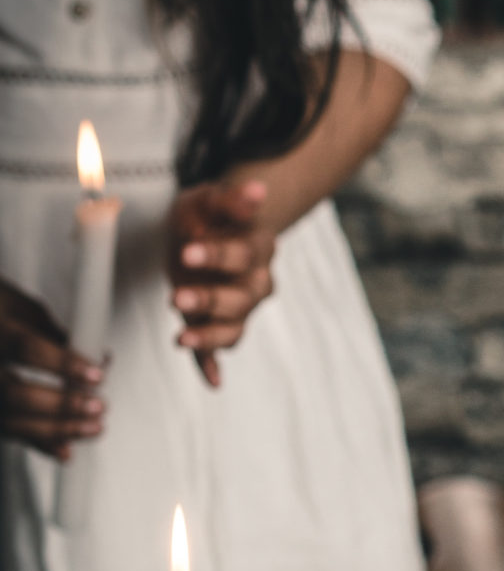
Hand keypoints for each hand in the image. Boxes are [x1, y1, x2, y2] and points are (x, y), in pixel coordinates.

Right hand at [0, 276, 104, 459]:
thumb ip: (52, 331)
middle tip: (98, 406)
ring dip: (56, 431)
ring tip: (93, 428)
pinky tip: (64, 450)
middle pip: (15, 395)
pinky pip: (7, 432)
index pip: (27, 349)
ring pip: (10, 421)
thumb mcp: (15, 304)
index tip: (98, 374)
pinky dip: (38, 443)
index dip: (64, 364)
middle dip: (61, 405)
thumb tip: (98, 357)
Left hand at [167, 174, 274, 387]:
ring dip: (209, 335)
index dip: (216, 256)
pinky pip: (220, 347)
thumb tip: (258, 189)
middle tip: (177, 297)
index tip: (188, 253)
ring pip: (233, 328)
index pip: (242, 255)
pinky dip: (213, 365)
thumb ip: (232, 199)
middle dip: (209, 300)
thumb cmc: (209, 216)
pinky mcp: (221, 324)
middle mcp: (256, 282)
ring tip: (182, 339)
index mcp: (257, 248)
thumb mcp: (211, 199)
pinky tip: (211, 381)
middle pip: (241, 298)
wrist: (209, 232)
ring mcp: (239, 308)